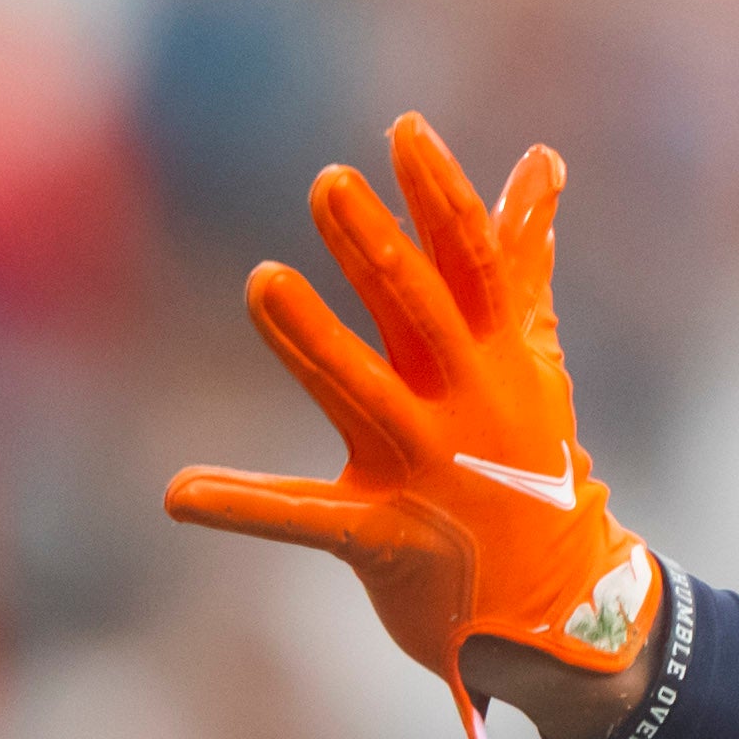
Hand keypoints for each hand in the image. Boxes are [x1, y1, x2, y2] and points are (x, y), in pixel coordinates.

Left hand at [164, 114, 658, 738]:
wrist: (559, 607)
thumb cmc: (530, 466)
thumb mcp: (532, 360)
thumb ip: (522, 260)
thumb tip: (542, 161)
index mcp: (500, 360)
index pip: (474, 264)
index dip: (442, 197)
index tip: (404, 132)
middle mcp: (469, 409)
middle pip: (421, 316)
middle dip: (377, 250)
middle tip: (327, 184)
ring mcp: (428, 475)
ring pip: (364, 396)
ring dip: (314, 342)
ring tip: (262, 281)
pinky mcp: (386, 540)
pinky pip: (307, 520)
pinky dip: (244, 508)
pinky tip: (180, 492)